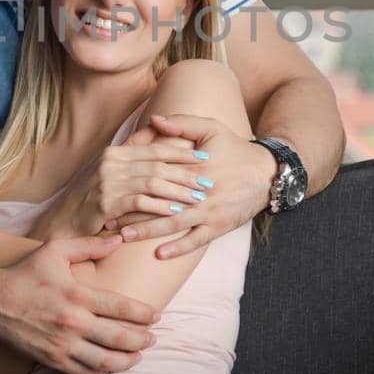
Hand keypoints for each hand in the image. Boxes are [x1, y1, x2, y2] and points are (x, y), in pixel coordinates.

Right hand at [0, 234, 160, 373]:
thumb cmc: (25, 274)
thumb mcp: (54, 250)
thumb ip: (89, 245)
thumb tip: (118, 239)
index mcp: (77, 294)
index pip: (122, 308)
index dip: (144, 314)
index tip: (157, 316)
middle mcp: (73, 322)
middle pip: (120, 337)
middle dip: (143, 339)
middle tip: (153, 338)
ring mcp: (62, 344)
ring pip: (106, 361)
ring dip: (128, 360)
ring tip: (139, 355)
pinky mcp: (52, 360)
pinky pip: (85, 372)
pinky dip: (104, 372)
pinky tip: (113, 365)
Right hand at [32, 125, 214, 240]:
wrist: (68, 222)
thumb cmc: (97, 197)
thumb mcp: (114, 171)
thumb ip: (135, 153)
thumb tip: (159, 132)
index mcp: (115, 152)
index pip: (155, 148)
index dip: (181, 151)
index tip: (204, 156)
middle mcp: (110, 162)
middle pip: (157, 164)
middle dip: (185, 173)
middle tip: (207, 181)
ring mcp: (107, 182)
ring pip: (152, 182)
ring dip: (178, 191)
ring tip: (197, 198)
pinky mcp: (106, 203)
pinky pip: (140, 202)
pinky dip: (161, 206)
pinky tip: (176, 212)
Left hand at [108, 114, 275, 259]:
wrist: (266, 173)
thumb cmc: (234, 148)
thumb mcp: (210, 128)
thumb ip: (181, 124)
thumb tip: (153, 119)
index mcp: (195, 167)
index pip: (158, 176)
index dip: (133, 183)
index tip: (110, 189)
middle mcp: (201, 192)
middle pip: (161, 203)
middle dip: (132, 212)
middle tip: (106, 219)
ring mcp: (210, 211)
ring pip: (174, 224)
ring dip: (148, 231)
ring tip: (124, 237)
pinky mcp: (219, 226)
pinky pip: (196, 241)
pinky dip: (178, 248)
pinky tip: (158, 254)